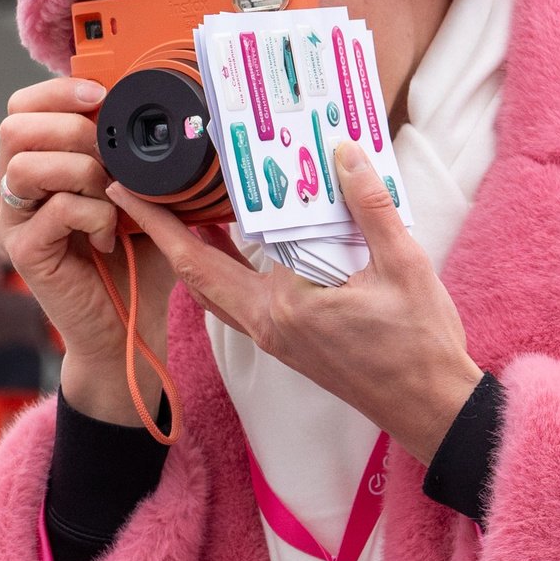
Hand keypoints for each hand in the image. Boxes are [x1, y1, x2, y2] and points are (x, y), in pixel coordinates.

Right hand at [0, 78, 174, 426]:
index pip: (21, 108)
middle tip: (110, 157)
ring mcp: (11, 223)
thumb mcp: (137, 193)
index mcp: (33, 169)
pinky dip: (95, 214)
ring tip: (111, 198)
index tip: (101, 94)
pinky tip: (110, 235)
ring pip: (25, 165)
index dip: (57, 91)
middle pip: (14, 127)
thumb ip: (129, 155)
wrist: (127, 327)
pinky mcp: (23, 253)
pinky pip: (56, 209)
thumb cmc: (133, 260)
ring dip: (82, 171)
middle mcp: (11, 192)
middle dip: (72, 129)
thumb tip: (141, 108)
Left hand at [111, 140, 481, 463]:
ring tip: (192, 204)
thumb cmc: (417, 344)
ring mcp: (277, 339)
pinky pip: (242, 301)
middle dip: (167, 232)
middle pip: (197, 275)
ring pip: (217, 291)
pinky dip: (230, 267)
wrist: (430, 406)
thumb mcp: (402, 265)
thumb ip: (369, 207)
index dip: (161, 223)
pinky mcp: (291, 344)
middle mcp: (267, 326)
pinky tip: (244, 241)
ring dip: (198, 251)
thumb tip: (344, 154)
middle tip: (148, 188)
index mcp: (281, 307)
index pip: (201, 260)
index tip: (129, 190)